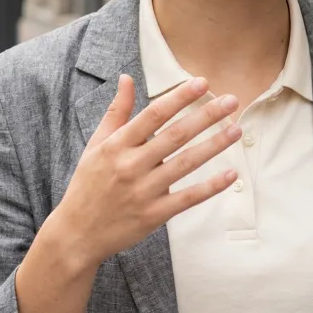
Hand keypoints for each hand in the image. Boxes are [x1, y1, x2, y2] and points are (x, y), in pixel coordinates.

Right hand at [56, 75, 239, 268]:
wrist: (76, 234)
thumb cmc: (88, 184)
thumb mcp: (96, 144)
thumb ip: (116, 111)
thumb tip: (126, 78)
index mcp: (117, 145)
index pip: (153, 115)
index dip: (179, 97)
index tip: (201, 82)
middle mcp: (131, 166)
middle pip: (175, 136)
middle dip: (205, 116)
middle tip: (231, 101)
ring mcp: (143, 192)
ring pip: (186, 164)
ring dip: (214, 146)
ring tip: (236, 130)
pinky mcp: (153, 215)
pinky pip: (187, 199)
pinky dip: (210, 187)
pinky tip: (230, 174)